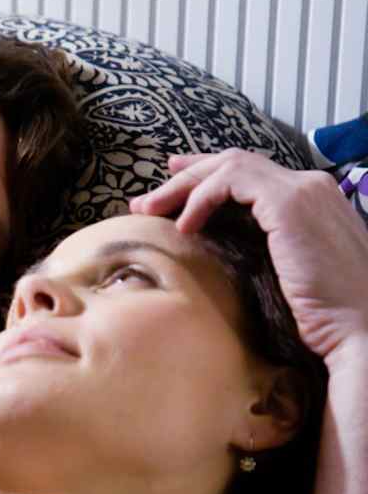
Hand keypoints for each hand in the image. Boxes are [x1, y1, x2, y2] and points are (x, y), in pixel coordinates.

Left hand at [130, 149, 367, 359]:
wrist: (360, 330)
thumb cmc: (324, 314)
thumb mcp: (286, 270)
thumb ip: (261, 246)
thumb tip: (217, 243)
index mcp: (313, 199)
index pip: (250, 173)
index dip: (206, 177)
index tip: (173, 189)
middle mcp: (311, 186)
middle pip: (234, 162)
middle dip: (185, 177)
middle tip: (147, 199)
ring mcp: (303, 190)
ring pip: (227, 166)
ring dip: (182, 186)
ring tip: (151, 210)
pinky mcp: (290, 203)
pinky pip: (230, 182)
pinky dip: (200, 198)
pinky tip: (185, 226)